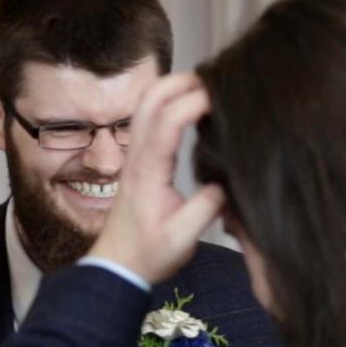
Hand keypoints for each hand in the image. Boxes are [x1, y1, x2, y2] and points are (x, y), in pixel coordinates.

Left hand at [87, 72, 226, 284]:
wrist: (118, 265)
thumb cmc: (148, 254)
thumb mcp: (183, 238)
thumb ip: (206, 208)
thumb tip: (227, 182)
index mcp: (148, 170)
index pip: (167, 121)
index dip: (194, 101)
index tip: (222, 96)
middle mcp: (137, 155)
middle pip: (150, 100)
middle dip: (181, 81)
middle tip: (215, 81)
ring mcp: (135, 155)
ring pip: (147, 105)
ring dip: (173, 88)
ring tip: (206, 89)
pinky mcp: (139, 159)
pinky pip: (149, 118)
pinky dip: (169, 103)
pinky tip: (193, 110)